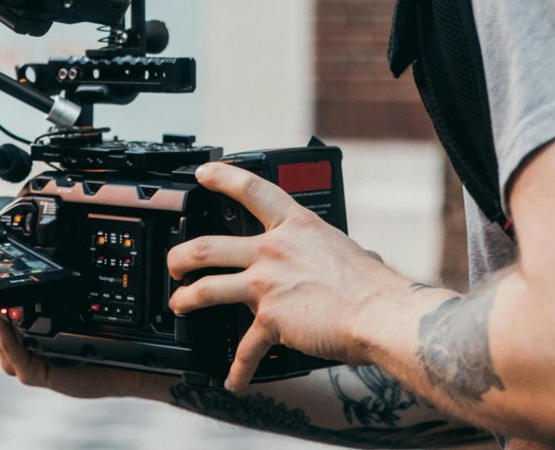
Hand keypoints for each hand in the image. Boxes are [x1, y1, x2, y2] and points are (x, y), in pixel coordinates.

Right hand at [0, 281, 173, 399]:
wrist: (127, 359)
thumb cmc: (91, 327)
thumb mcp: (57, 295)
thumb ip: (31, 278)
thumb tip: (14, 239)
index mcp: (4, 321)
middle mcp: (7, 340)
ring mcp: (21, 357)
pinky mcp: (41, 372)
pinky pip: (17, 357)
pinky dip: (4, 334)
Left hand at [165, 161, 411, 391]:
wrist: (379, 314)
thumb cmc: (372, 286)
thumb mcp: (346, 249)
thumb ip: (331, 252)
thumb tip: (355, 257)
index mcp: (296, 225)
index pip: (251, 190)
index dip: (222, 177)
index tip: (203, 173)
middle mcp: (275, 250)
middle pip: (208, 246)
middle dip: (180, 256)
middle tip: (175, 262)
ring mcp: (267, 284)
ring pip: (207, 288)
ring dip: (186, 299)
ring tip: (179, 304)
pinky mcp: (270, 319)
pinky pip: (245, 349)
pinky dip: (238, 369)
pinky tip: (234, 380)